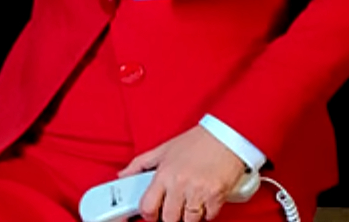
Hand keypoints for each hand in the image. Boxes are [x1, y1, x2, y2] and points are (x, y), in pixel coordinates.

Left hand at [118, 126, 247, 221]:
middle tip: (174, 207)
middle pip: (168, 218)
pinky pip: (208, 217)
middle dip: (170, 216)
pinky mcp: (216, 196)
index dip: (148, 215)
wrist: (226, 136)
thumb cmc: (197, 141)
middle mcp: (180, 184)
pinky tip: (204, 200)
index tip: (152, 214)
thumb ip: (140, 164)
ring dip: (188, 216)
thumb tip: (123, 175)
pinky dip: (206, 213)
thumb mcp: (163, 149)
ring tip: (190, 202)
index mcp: (164, 174)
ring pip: (188, 221)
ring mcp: (198, 192)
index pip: (148, 207)